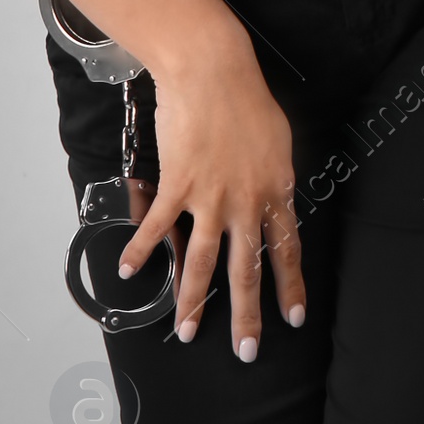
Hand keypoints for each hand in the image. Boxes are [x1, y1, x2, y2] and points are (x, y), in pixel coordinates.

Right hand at [117, 24, 305, 359]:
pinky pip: (157, 227)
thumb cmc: (245, 97)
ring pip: (202, 262)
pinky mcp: (177, 185)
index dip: (290, 285)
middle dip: (248, 315)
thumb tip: (275, 196)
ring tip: (188, 331)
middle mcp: (246, 203)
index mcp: (275, 190)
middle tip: (248, 352)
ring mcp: (211, 198)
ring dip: (194, 301)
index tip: (294, 318)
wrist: (212, 72)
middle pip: (247, 269)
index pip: (288, 249)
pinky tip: (129, 271)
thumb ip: (274, 176)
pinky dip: (142, 250)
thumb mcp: (277, 140)